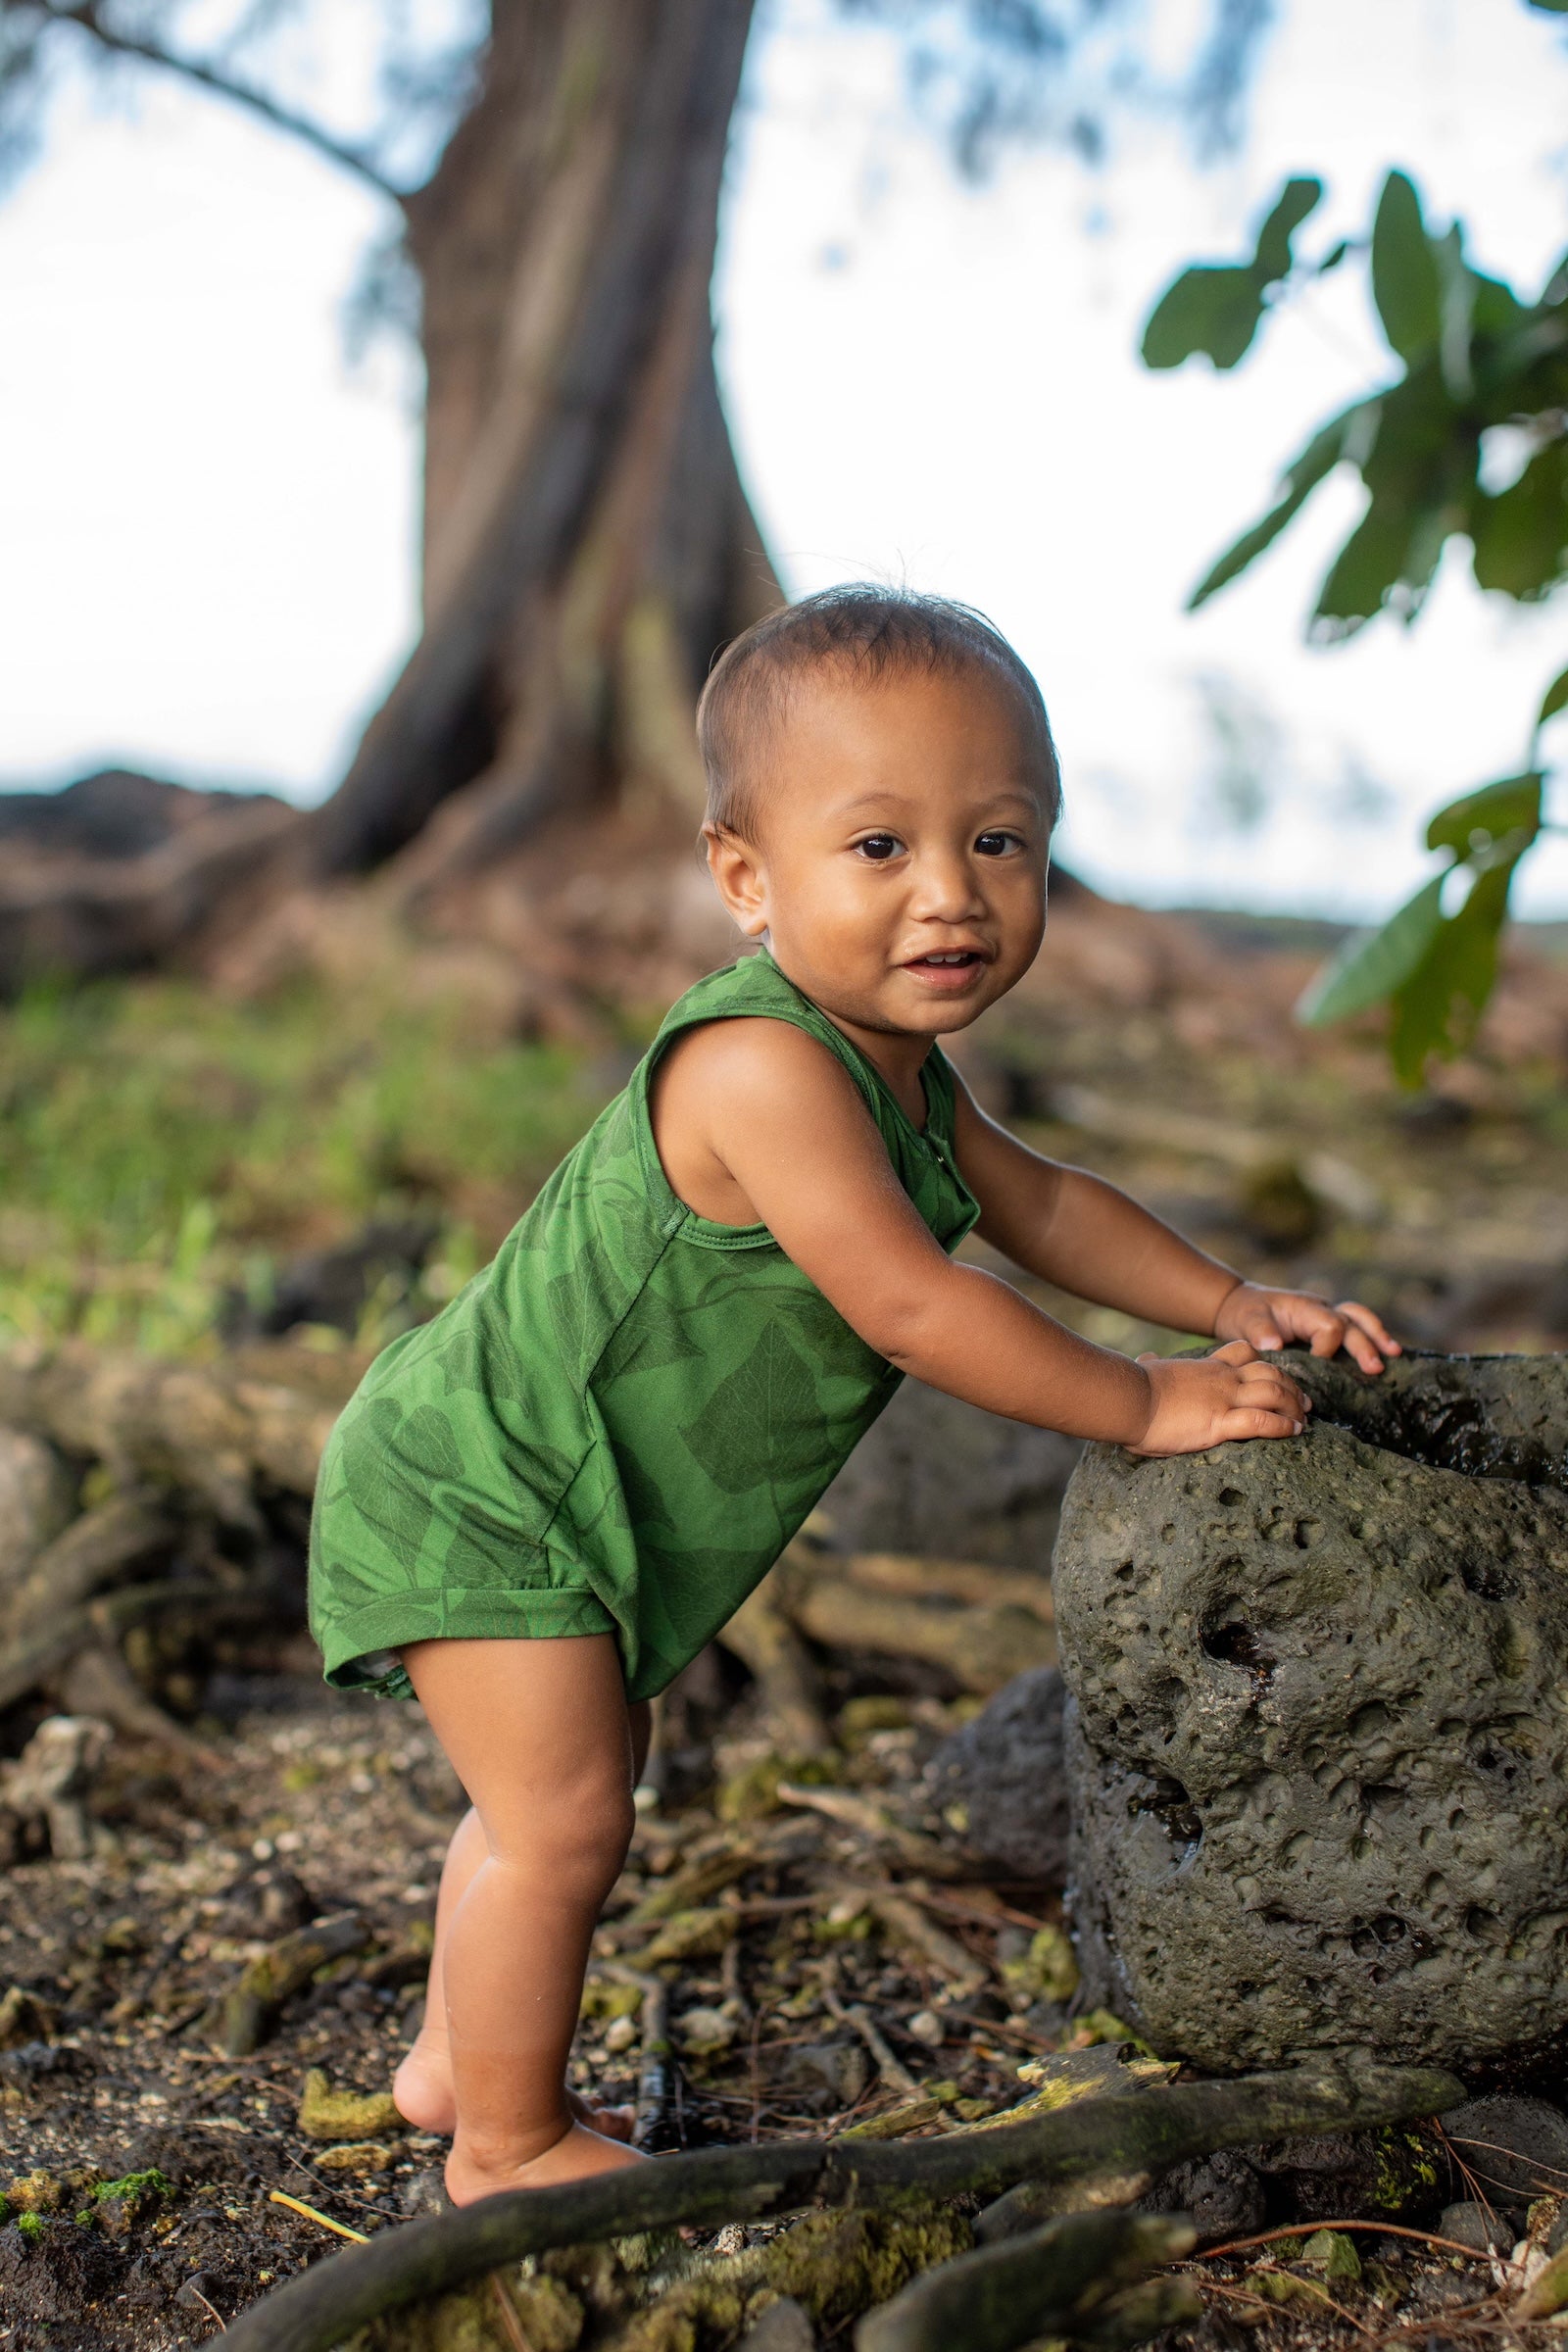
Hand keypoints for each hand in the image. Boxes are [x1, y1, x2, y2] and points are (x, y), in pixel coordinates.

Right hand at [1130, 1339, 1309, 1457]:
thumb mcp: (1148, 1369)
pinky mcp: (1219, 1422)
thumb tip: (1145, 1357)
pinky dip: (1282, 1427)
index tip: (1280, 1380)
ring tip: (1304, 1423)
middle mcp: (1222, 1379)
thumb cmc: (1133, 1388)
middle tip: (1306, 1404)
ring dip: (1294, 1408)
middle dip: (1294, 1388)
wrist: (1128, 1399)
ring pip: (1274, 1394)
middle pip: (1272, 1373)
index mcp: (1207, 1367)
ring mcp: (1223, 1398)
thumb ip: (1151, 1363)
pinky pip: (1261, 1421)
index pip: (1246, 1353)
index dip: (1268, 1364)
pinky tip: (1292, 1433)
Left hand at [1213, 1281, 1399, 1375]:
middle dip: (1365, 1345)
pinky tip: (1386, 1355)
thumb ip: (1259, 1332)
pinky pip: (1356, 1327)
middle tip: (1375, 1368)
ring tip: (1394, 1354)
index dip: (1327, 1347)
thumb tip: (1274, 1345)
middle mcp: (1321, 1309)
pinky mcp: (1328, 1326)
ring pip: (1360, 1319)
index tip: (1317, 1364)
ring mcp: (1327, 1315)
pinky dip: (1372, 1338)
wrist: (1241, 1306)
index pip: (1329, 1326)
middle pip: (1352, 1323)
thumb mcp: (1245, 1321)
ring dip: (1377, 1336)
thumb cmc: (1244, 1314)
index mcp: (1304, 1308)